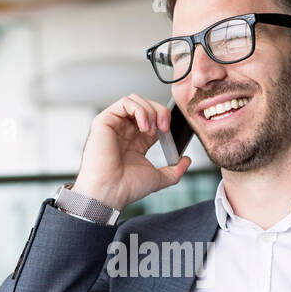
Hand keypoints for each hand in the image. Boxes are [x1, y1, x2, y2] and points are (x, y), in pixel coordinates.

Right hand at [73, 93, 191, 210]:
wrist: (110, 192)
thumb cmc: (126, 187)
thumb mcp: (158, 178)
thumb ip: (174, 171)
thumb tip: (186, 161)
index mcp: (135, 142)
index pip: (153, 119)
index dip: (164, 119)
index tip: (169, 132)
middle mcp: (124, 131)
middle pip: (145, 106)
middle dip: (160, 112)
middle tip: (164, 127)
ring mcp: (114, 125)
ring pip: (136, 100)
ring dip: (150, 111)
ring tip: (151, 129)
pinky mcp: (104, 121)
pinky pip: (125, 102)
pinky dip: (139, 109)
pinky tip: (143, 126)